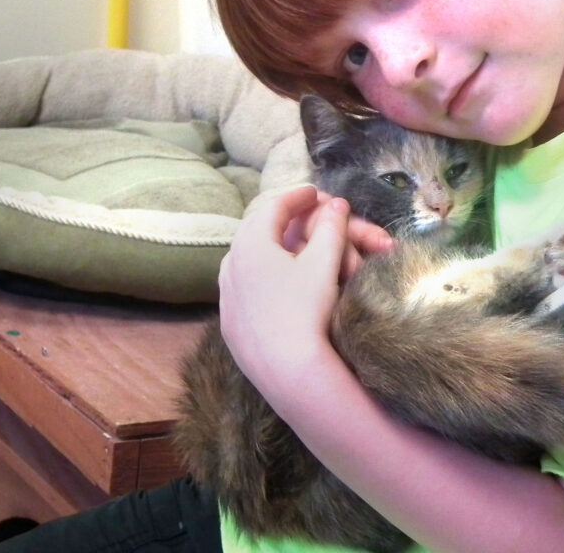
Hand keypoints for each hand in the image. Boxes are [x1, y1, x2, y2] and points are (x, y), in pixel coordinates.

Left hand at [218, 186, 391, 392]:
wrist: (288, 370)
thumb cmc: (308, 310)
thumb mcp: (324, 264)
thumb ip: (331, 228)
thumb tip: (337, 204)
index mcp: (252, 243)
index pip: (274, 207)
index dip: (298, 196)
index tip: (314, 192)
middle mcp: (230, 264)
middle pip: (255, 229)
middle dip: (281, 217)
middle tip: (302, 212)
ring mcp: (226, 294)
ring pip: (245, 257)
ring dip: (268, 244)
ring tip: (288, 242)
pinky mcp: (229, 321)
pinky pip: (242, 284)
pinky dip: (260, 272)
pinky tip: (274, 282)